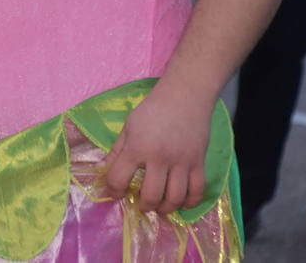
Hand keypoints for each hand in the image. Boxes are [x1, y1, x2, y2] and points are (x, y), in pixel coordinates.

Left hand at [103, 83, 213, 214]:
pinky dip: (190, 203)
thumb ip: (118, 150)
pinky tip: (181, 202)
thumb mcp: (129, 126)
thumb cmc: (152, 109)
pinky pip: (197, 191)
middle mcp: (160, 158)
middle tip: (141, 204)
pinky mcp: (199, 163)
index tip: (115, 192)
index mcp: (137, 147)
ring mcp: (182, 162)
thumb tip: (106, 170)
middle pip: (151, 196)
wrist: (184, 96)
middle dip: (143, 205)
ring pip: (176, 198)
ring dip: (165, 209)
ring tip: (159, 206)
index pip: (119, 179)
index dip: (113, 190)